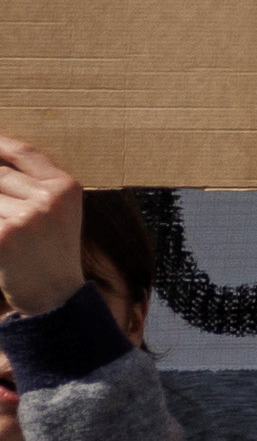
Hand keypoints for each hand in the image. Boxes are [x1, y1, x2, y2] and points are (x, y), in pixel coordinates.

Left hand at [0, 137, 84, 323]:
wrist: (55, 296)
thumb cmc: (51, 253)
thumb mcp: (57, 212)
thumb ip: (34, 184)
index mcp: (66, 187)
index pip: (24, 152)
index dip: (0, 144)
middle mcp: (50, 199)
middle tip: (4, 211)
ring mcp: (27, 217)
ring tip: (7, 227)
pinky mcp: (4, 236)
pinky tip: (2, 241)